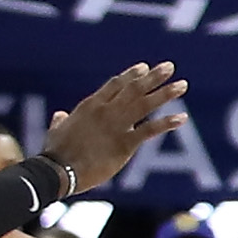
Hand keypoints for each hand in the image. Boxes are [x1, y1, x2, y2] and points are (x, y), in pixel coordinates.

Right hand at [40, 63, 192, 193]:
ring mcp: (116, 125)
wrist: (59, 171)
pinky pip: (150, 130)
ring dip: (165, 93)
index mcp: (90, 106)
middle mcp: (106, 111)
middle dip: (153, 77)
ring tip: (182, 85)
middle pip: (133, 88)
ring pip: (145, 104)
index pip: (115, 85)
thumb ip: (61, 122)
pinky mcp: (124, 143)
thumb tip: (59, 116)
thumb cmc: (54, 154)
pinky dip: (167, 123)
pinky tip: (182, 118)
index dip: (131, 75)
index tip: (145, 67)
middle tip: (170, 66)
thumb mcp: (56, 132)